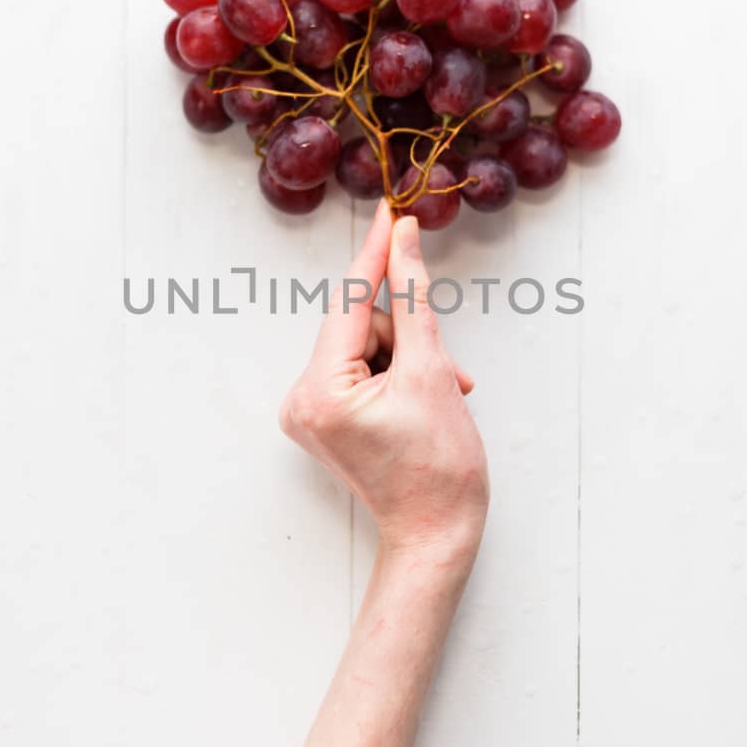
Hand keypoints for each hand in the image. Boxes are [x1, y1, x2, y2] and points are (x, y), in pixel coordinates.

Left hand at [279, 201, 488, 556]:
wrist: (436, 536)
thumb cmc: (439, 470)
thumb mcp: (432, 372)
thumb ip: (415, 298)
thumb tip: (403, 239)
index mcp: (319, 390)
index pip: (352, 302)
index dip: (377, 253)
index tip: (392, 210)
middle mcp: (300, 399)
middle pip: (361, 326)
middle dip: (410, 338)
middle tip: (446, 373)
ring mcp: (309, 413)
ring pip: (366, 346)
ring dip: (411, 359)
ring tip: (440, 395)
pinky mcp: (324, 420)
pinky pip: (361, 369)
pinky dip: (397, 374)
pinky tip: (422, 400)